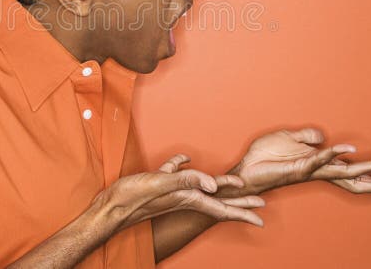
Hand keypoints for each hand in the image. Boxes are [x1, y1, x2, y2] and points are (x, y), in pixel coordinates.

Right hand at [91, 153, 265, 233]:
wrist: (109, 207)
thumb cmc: (133, 198)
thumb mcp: (160, 185)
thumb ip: (185, 180)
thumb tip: (212, 183)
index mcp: (188, 198)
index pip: (222, 207)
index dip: (242, 210)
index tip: (261, 213)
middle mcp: (183, 197)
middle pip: (218, 201)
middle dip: (239, 203)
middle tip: (259, 204)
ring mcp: (172, 191)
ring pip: (201, 187)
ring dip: (218, 185)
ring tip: (231, 184)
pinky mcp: (160, 183)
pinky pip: (177, 173)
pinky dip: (183, 165)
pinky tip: (183, 158)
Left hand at [234, 128, 370, 196]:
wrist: (245, 169)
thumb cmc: (265, 157)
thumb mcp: (289, 139)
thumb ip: (308, 138)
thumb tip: (325, 137)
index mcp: (320, 164)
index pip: (351, 172)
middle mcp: (319, 171)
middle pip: (355, 178)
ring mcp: (311, 171)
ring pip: (344, 172)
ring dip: (367, 169)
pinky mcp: (298, 168)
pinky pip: (319, 160)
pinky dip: (332, 154)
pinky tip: (346, 150)